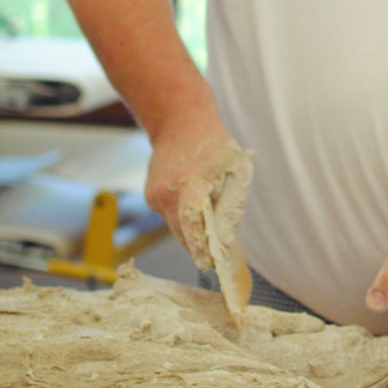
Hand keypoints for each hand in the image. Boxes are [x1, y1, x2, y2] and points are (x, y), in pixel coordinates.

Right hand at [144, 111, 243, 250]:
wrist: (180, 122)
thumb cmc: (215, 148)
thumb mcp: (237, 172)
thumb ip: (231, 207)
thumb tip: (225, 241)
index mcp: (191, 183)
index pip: (192, 223)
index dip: (201, 247)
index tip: (209, 264)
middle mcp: (167, 192)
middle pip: (183, 233)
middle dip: (201, 242)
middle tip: (218, 245)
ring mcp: (154, 195)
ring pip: (176, 228)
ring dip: (193, 228)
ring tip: (207, 204)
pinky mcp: (150, 197)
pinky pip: (170, 218)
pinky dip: (183, 216)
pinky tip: (193, 197)